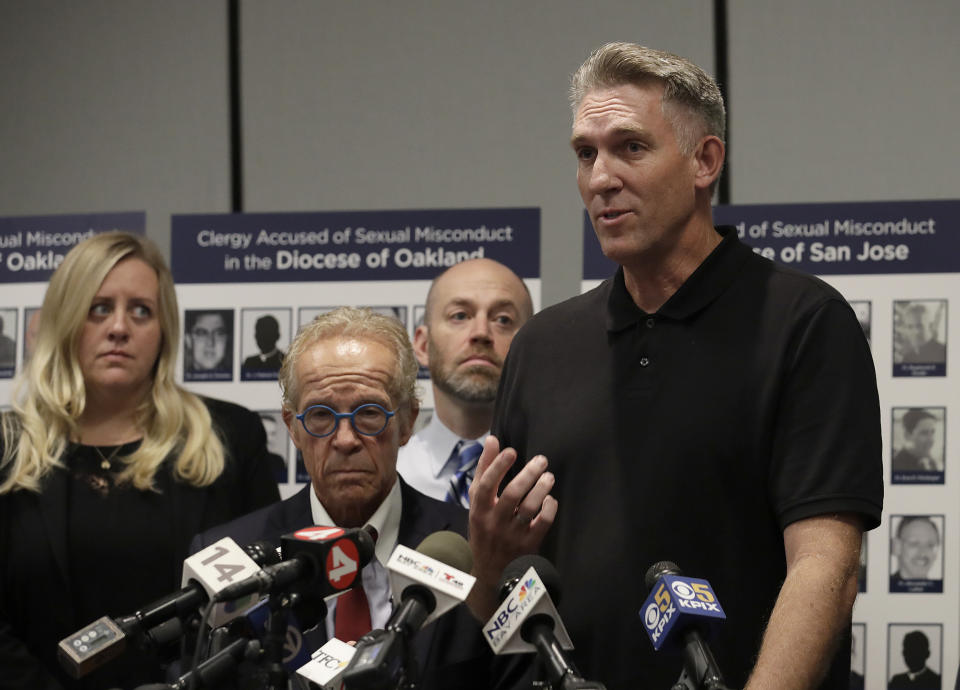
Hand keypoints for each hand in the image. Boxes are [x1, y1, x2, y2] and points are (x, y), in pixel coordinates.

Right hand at [466, 435, 557, 618]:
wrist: (489, 572)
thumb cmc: (484, 529)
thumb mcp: (477, 503)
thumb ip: (485, 471)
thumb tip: (492, 440)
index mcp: (479, 510)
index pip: (486, 485)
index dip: (498, 466)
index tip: (511, 451)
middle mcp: (494, 522)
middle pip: (512, 494)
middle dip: (528, 474)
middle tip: (541, 460)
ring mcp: (512, 535)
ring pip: (529, 508)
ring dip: (541, 489)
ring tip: (549, 476)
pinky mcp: (528, 545)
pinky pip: (542, 524)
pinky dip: (549, 509)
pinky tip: (550, 499)